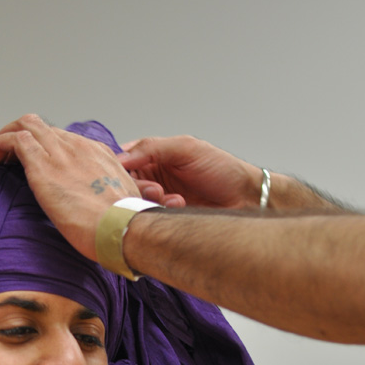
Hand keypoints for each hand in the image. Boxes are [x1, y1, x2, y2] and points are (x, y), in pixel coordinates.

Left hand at [0, 115, 172, 260]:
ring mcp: (60, 153)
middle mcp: (78, 147)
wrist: (122, 226)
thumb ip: (112, 197)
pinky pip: (14, 141)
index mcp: (99, 155)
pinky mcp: (42, 166)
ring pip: (26, 125)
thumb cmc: (124, 224)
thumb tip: (106, 209)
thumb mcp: (124, 202)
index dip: (46, 148)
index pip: (66, 140)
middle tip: (11, 158)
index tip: (37, 164)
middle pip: (44, 127)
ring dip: (7, 138)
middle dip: (23, 137)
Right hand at [119, 135, 262, 209]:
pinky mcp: (165, 217)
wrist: (245, 198)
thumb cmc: (223, 169)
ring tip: (170, 198)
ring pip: (135, 202)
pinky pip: (149, 217)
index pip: (123, 160)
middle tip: (155, 189)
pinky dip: (160, 212)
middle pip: (125, 184)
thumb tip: (121, 156)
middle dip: (136, 188)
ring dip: (150, 201)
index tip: (123, 174)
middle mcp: (153, 176)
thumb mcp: (187, 148)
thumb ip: (152, 148)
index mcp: (155, 156)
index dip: (118, 167)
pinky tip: (179, 206)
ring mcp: (158, 198)